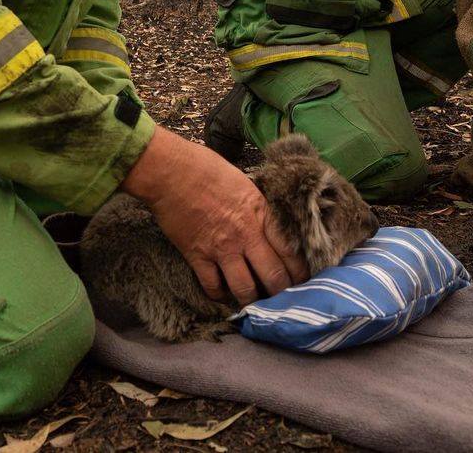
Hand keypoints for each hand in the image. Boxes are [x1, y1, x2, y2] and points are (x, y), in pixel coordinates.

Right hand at [121, 127, 307, 305]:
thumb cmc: (205, 168)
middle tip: (284, 301)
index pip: (290, 251)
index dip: (300, 272)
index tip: (303, 281)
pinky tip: (223, 293)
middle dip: (282, 294)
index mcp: (260, 212)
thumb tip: (267, 223)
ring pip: (245, 289)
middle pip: (273, 277)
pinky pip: (213, 286)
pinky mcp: (197, 256)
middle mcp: (245, 234)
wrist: (169, 171)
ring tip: (255, 304)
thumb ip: (257, 207)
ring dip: (252, 300)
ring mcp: (221, 248)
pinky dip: (219, 295)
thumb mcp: (243, 183)